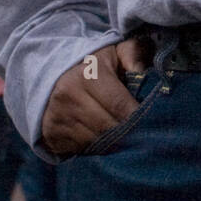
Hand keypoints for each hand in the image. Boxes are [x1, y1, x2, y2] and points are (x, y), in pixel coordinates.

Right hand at [39, 33, 155, 156]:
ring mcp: (57, 116)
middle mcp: (68, 96)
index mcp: (87, 75)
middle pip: (107, 126)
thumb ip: (134, 55)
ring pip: (94, 141)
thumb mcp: (115, 52)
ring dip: (112, 142)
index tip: (150, 122)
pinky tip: (103, 137)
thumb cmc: (93, 65)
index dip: (137, 116)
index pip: (119, 104)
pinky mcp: (51, 134)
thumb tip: (144, 74)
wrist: (53, 75)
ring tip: (123, 135)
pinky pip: (80, 148)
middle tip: (140, 133)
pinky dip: (95, 147)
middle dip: (126, 132)